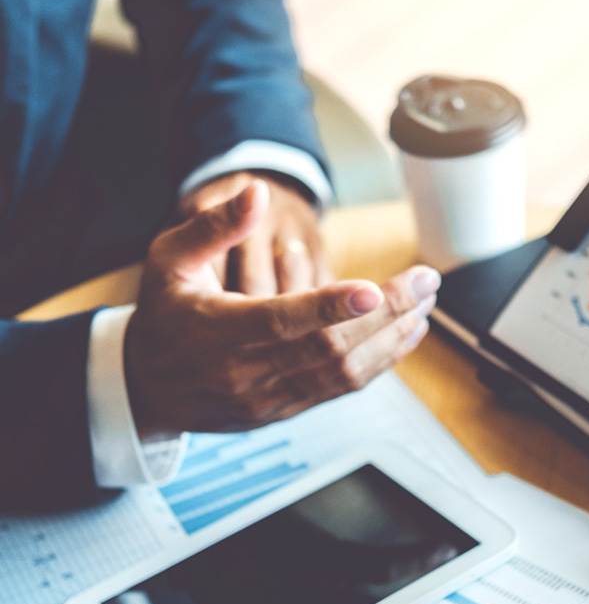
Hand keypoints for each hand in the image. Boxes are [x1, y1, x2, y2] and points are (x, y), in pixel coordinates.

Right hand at [126, 180, 437, 439]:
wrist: (147, 388)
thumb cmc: (164, 315)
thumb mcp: (168, 260)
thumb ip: (213, 226)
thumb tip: (257, 191)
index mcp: (214, 330)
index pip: (278, 321)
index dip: (328, 307)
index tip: (372, 289)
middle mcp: (244, 372)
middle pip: (326, 348)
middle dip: (385, 314)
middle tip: (426, 282)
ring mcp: (268, 398)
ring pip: (342, 374)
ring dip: (392, 339)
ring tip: (425, 304)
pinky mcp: (285, 411)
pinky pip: (340, 390)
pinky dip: (380, 362)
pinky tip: (405, 335)